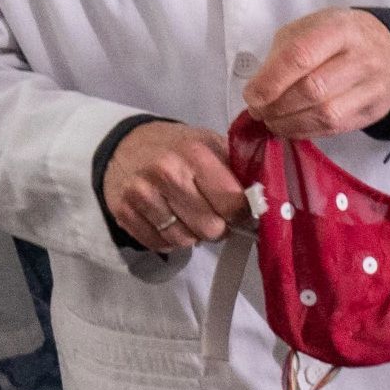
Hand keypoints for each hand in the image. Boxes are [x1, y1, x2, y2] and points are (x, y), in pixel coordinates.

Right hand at [102, 118, 248, 252]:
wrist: (124, 145)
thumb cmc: (176, 147)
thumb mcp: (209, 145)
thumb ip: (237, 171)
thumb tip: (266, 204)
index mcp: (194, 153)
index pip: (232, 202)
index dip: (241, 212)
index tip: (239, 209)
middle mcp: (166, 173)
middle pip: (211, 228)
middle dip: (218, 226)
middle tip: (213, 214)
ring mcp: (141, 194)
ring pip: (186, 241)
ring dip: (194, 234)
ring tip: (190, 216)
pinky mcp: (124, 212)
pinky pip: (161, 244)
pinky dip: (170, 239)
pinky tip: (170, 220)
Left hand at [242, 7, 389, 138]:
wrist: (386, 48)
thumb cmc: (337, 37)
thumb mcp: (308, 28)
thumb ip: (282, 54)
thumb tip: (259, 90)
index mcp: (340, 29)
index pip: (301, 56)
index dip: (270, 81)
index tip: (251, 95)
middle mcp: (362, 57)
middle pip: (312, 90)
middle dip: (277, 105)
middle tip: (258, 110)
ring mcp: (372, 86)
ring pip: (325, 114)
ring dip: (289, 123)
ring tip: (271, 120)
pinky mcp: (374, 110)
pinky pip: (334, 128)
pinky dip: (305, 131)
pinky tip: (291, 126)